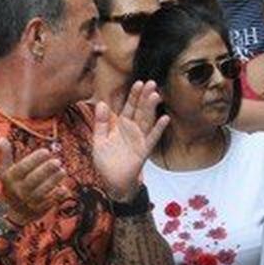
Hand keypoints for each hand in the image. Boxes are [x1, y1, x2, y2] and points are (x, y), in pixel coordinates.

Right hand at [0, 139, 67, 226]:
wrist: (11, 213)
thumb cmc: (12, 186)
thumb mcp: (5, 172)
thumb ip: (5, 156)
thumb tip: (1, 138)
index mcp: (10, 179)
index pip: (22, 168)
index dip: (35, 159)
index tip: (46, 151)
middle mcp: (19, 191)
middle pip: (33, 180)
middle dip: (46, 170)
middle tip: (58, 161)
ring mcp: (29, 201)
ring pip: (42, 191)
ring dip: (54, 180)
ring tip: (62, 171)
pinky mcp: (40, 209)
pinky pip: (51, 202)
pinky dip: (59, 195)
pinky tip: (64, 188)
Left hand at [90, 81, 167, 202]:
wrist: (112, 182)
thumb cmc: (106, 161)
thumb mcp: (99, 140)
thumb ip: (101, 122)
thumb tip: (102, 103)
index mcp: (121, 126)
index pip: (129, 107)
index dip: (134, 96)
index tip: (139, 82)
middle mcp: (133, 130)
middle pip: (140, 110)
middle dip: (145, 97)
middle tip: (152, 83)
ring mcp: (140, 139)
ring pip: (147, 121)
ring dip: (151, 109)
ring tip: (156, 95)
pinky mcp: (144, 151)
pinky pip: (152, 138)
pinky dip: (158, 129)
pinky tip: (164, 118)